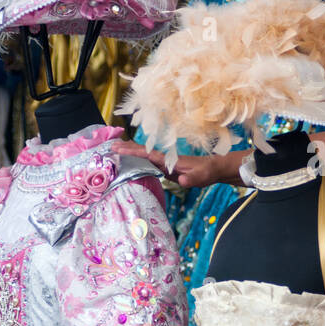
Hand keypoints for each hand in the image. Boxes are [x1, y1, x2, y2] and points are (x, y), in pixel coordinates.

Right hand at [121, 141, 244, 187]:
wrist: (214, 169)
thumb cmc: (207, 172)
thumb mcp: (201, 177)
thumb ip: (191, 179)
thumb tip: (181, 180)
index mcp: (168, 159)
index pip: (147, 154)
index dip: (132, 151)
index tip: (118, 148)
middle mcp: (164, 159)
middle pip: (142, 152)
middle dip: (126, 148)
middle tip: (110, 146)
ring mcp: (165, 163)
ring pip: (143, 156)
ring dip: (129, 153)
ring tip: (114, 151)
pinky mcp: (166, 168)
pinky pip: (148, 163)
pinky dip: (137, 160)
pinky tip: (131, 163)